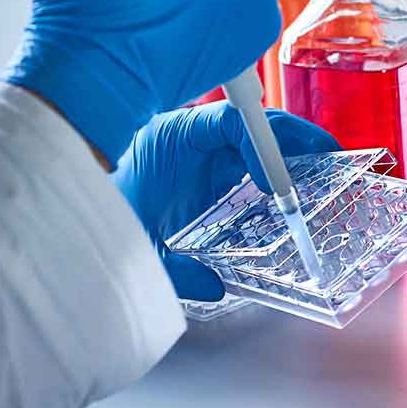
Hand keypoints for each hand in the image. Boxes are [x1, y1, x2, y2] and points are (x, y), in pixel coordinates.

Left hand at [114, 103, 339, 300]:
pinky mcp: (206, 167)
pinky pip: (248, 158)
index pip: (230, 121)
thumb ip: (175, 270)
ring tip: (326, 172)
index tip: (278, 182)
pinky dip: (274, 169)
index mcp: (173, 137)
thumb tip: (216, 286)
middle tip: (332, 160)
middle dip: (294, 141)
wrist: (74, 212)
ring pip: (256, 139)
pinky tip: (295, 189)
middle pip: (254, 123)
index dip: (263, 143)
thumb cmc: (100, 215)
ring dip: (290, 154)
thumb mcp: (138, 247)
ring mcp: (201, 150)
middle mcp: (191, 136)